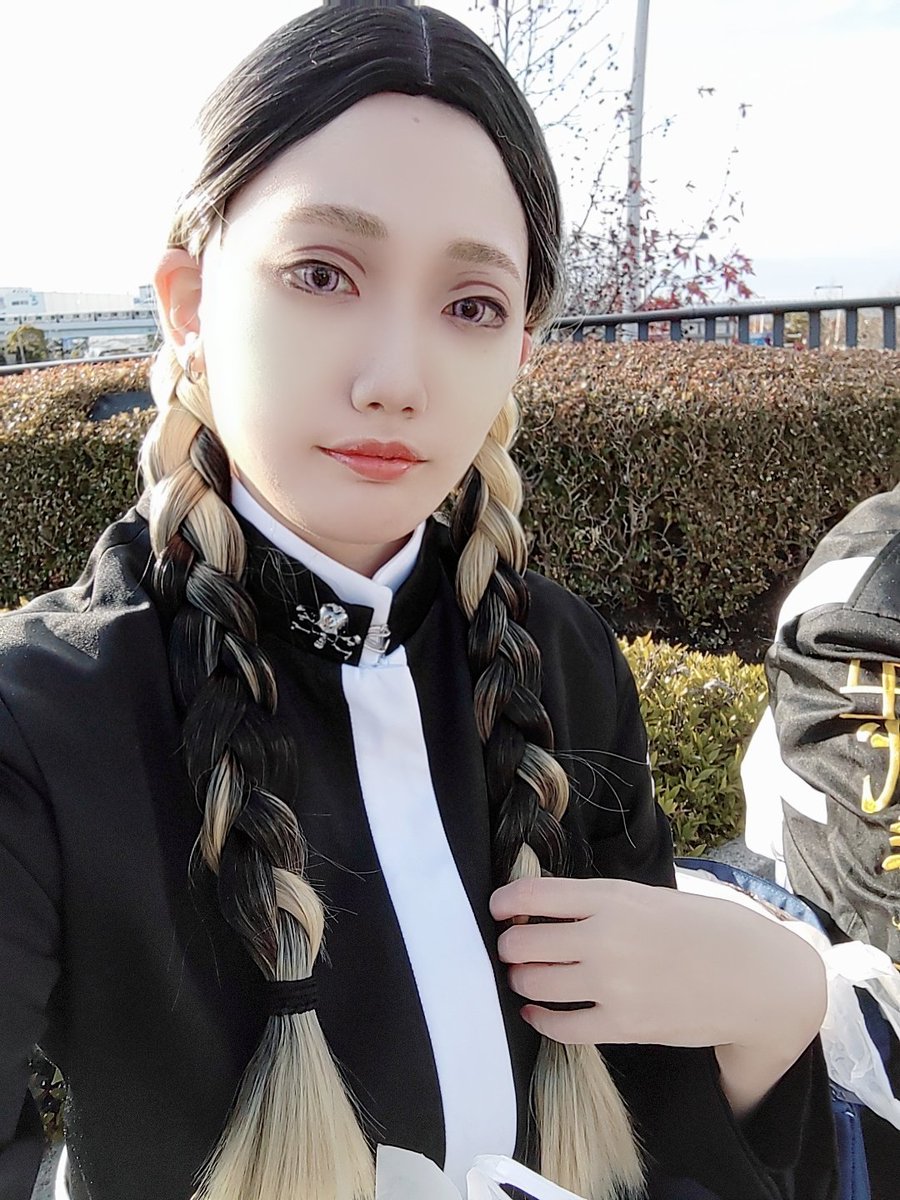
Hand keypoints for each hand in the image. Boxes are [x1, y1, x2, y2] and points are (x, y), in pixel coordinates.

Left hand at [489, 876, 825, 1052]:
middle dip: (510, 945)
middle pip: (522, 941)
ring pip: (533, 982)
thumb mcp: (651, 897)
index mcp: (612, 897)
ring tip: (526, 976)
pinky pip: (558, 1025)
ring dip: (522, 979)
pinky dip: (540, 1018)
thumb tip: (545, 905)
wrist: (757, 980)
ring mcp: (611, 984)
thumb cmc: (707, 929)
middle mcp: (604, 938)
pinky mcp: (622, 1026)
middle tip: (514, 948)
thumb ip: (600, 902)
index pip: (532, 894)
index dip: (504, 902)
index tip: (498, 909)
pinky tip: (538, 1012)